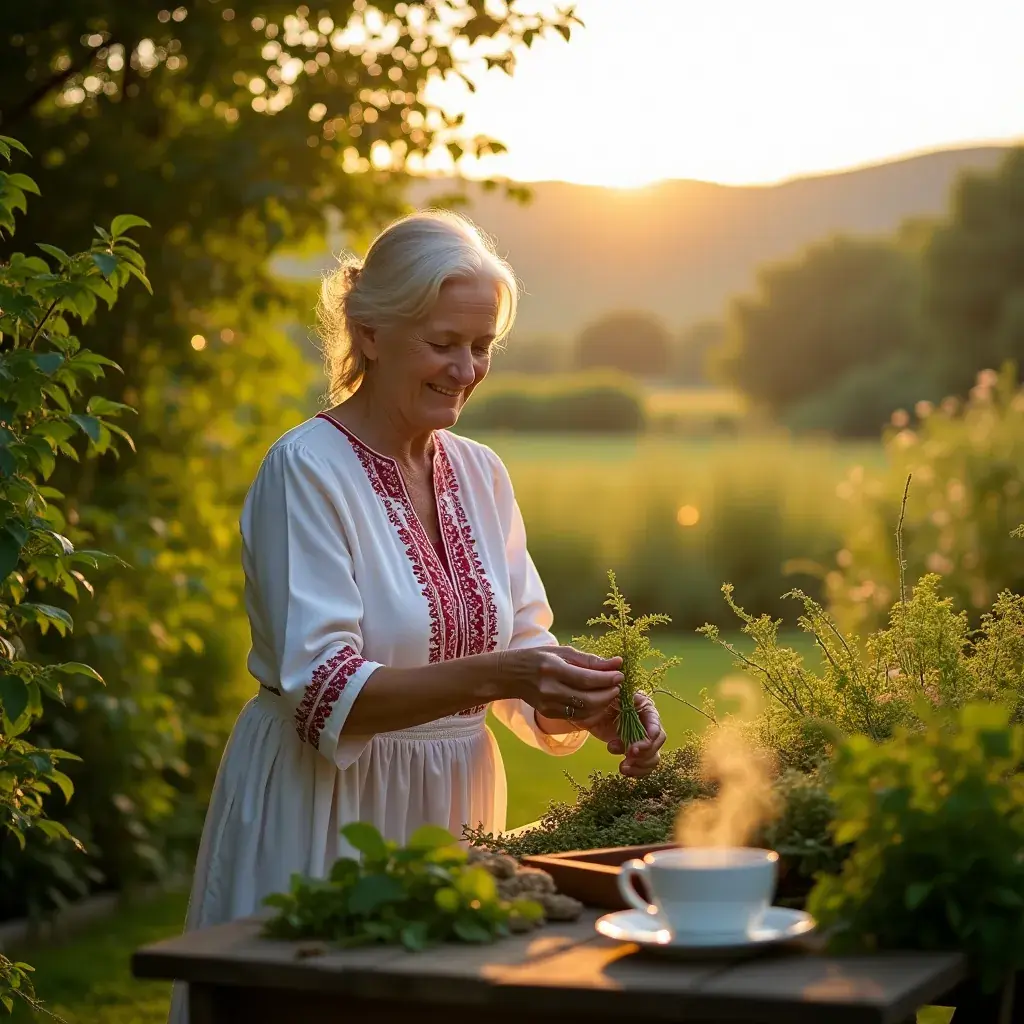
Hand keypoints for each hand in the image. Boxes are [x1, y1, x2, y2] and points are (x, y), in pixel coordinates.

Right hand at [497, 645, 622, 722]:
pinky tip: (597, 701)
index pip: (586, 679)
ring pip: (585, 712)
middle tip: (618, 686)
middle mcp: (549, 690)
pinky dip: (592, 711)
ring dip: (602, 704)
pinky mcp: (549, 714)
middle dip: (608, 694)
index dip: (607, 679)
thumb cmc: (539, 658)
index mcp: (552, 669)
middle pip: (588, 700)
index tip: (620, 675)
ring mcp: (548, 705)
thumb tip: (617, 663)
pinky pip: (577, 716)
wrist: (511, 674)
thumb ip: (590, 660)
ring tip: (609, 693)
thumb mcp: (562, 652)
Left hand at [577, 691, 665, 777]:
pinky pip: (643, 765)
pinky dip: (636, 771)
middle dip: (644, 753)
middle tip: (628, 756)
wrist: (586, 709)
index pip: (656, 725)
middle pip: (657, 744)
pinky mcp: (632, 751)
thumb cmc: (599, 694)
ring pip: (653, 757)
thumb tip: (619, 672)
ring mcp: (640, 739)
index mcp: (645, 708)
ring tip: (623, 766)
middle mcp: (647, 724)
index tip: (636, 747)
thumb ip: (615, 686)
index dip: (650, 738)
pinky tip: (624, 769)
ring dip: (640, 765)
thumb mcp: (608, 690)